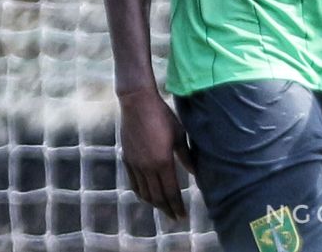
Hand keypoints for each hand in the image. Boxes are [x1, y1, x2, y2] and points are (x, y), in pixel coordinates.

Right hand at [117, 86, 194, 219]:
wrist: (137, 104)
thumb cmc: (162, 116)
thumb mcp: (179, 134)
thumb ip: (186, 156)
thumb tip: (195, 173)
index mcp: (162, 162)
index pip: (170, 192)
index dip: (176, 206)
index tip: (182, 216)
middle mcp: (146, 167)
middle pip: (157, 196)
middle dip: (167, 209)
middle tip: (175, 217)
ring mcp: (134, 164)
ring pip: (144, 192)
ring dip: (154, 204)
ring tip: (163, 209)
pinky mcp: (127, 159)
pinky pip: (133, 183)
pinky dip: (141, 193)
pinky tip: (146, 195)